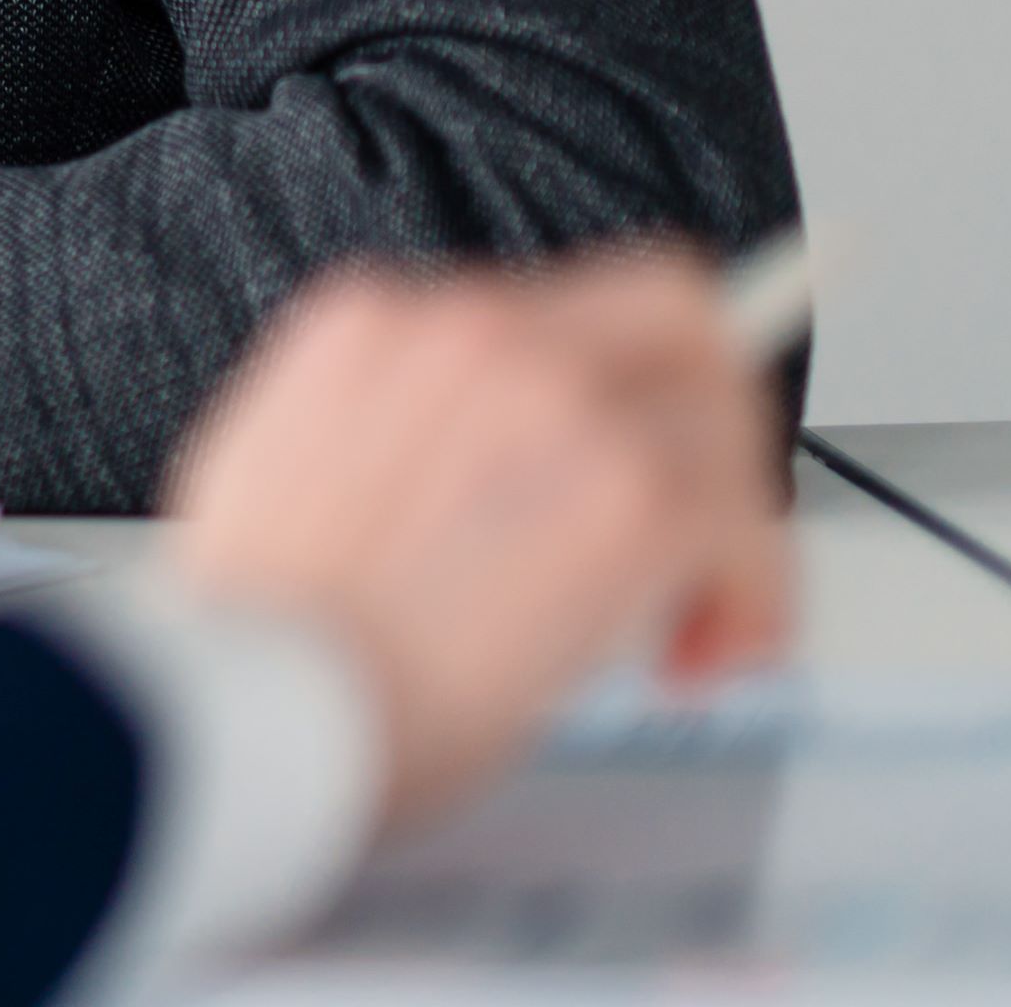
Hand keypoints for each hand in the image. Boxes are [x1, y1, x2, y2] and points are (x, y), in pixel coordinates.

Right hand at [160, 246, 794, 834]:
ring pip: (720, 417)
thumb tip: (460, 463)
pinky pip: (744, 519)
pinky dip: (751, 595)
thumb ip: (378, 426)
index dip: (614, 381)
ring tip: (687, 622)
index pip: (553, 300)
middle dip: (708, 416)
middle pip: (674, 310)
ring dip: (728, 523)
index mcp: (375, 321)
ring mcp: (560, 401)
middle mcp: (478, 331)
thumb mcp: (272, 470)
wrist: (259, 709)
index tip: (637, 431)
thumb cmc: (261, 638)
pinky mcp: (633, 495)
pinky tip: (699, 656)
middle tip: (698, 522)